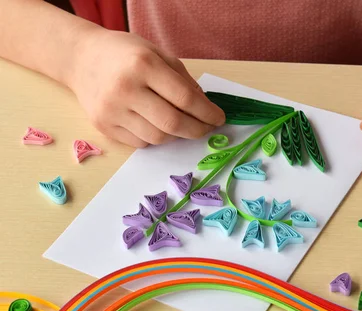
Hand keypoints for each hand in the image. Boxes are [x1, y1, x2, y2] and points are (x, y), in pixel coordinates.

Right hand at [68, 30, 224, 146]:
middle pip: (172, 123)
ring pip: (158, 137)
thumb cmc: (125, 54)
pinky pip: (141, 142)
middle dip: (197, 130)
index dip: (207, 113)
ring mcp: (112, 110)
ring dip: (177, 135)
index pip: (185, 98)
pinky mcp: (104, 127)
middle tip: (207, 129)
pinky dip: (156, 137)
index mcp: (143, 65)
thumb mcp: (158, 54)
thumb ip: (183, 80)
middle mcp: (126, 89)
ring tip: (182, 125)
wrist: (80, 58)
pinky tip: (157, 124)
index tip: (219, 119)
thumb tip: (205, 107)